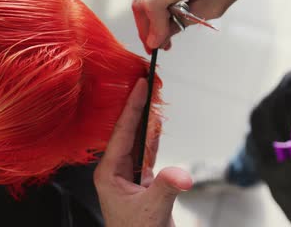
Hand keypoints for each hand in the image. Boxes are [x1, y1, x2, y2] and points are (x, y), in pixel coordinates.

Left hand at [94, 79, 191, 226]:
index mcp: (109, 172)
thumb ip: (166, 188)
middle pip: (127, 130)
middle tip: (146, 81)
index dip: (132, 106)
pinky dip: (152, 136)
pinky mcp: (139, 179)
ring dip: (145, 119)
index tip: (139, 84)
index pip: (122, 132)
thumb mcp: (152, 210)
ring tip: (151, 95)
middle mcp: (115, 170)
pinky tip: (155, 122)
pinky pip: (145, 151)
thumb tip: (181, 174)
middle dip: (137, 106)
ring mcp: (126, 174)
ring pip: (136, 139)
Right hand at [132, 0, 260, 51]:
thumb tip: (160, 37)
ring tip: (161, 34)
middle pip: (141, 1)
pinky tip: (164, 17)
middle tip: (155, 46)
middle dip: (146, 28)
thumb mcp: (215, 6)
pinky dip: (153, 5)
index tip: (157, 44)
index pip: (153, 3)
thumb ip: (184, 22)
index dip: (153, 28)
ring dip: (148, 18)